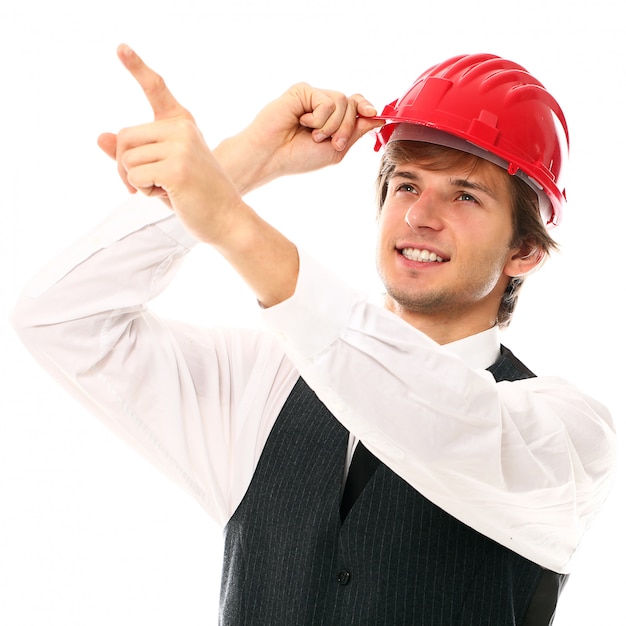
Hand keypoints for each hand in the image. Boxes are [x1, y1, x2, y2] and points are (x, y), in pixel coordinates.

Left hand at [98, 44, 243, 243]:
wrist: (227, 220)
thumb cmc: (194, 197)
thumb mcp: (161, 171)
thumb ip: (133, 153)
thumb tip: (99, 137)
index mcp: (183, 124)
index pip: (157, 89)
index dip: (137, 66)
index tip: (120, 47)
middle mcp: (183, 129)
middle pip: (125, 136)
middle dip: (125, 165)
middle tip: (145, 184)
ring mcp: (181, 147)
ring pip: (126, 158)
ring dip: (135, 181)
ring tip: (162, 189)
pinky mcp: (177, 168)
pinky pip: (134, 174)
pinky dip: (142, 190)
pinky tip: (166, 195)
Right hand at [217, 83, 384, 192]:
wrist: (271, 156)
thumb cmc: (297, 157)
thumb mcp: (335, 150)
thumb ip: (356, 132)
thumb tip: (378, 118)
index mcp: (329, 119)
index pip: (355, 105)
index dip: (366, 107)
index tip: (373, 113)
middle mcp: (321, 105)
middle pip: (352, 104)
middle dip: (346, 128)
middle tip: (332, 143)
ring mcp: (311, 97)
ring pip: (342, 101)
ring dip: (332, 126)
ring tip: (313, 136)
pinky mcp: (301, 91)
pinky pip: (326, 101)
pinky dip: (319, 118)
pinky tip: (302, 123)